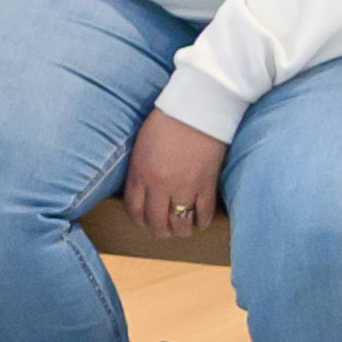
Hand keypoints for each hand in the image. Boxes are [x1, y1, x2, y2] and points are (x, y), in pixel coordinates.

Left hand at [114, 109, 231, 244]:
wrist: (196, 110)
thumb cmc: (166, 122)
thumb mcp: (141, 146)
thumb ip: (141, 171)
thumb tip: (143, 191)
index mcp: (140, 173)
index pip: (134, 209)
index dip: (139, 220)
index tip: (143, 222)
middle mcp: (159, 185)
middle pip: (156, 222)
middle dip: (158, 231)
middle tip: (163, 231)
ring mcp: (184, 187)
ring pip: (180, 224)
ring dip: (179, 231)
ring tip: (181, 230)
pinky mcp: (206, 185)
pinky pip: (202, 214)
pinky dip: (200, 222)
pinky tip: (199, 222)